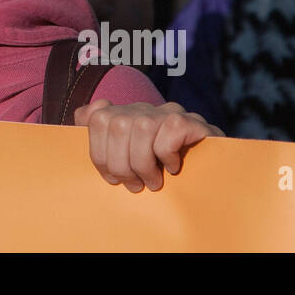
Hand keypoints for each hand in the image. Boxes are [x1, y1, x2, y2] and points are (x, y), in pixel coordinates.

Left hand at [76, 99, 222, 191]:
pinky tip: (174, 167)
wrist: (211, 175)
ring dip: (144, 163)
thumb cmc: (159, 171)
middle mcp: (144, 108)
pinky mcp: (193, 122)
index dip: (99, 154)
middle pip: (116, 125)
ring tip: (153, 181)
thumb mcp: (126, 159)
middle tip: (134, 185)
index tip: (112, 178)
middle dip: (121, 164)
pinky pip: (171, 130)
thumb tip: (83, 114)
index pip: (96, 119)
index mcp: (124, 114)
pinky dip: (168, 154)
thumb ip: (101, 135)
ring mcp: (169, 113)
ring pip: (140, 127)